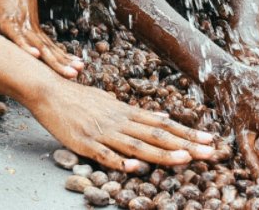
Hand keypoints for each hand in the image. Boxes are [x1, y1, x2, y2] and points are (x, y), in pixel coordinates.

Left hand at [0, 0, 83, 78]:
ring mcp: (34, 27)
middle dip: (56, 62)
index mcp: (10, 22)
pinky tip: (77, 64)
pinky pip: (52, 45)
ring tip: (79, 71)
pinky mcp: (39, 28)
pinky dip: (65, 55)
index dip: (26, 47)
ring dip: (65, 60)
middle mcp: (25, 26)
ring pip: (51, 47)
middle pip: (42, 47)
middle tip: (70, 74)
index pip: (19, 37)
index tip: (36, 57)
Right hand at [29, 78, 218, 170]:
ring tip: (185, 159)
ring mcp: (103, 132)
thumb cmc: (76, 96)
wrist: (48, 90)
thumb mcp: (108, 100)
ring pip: (137, 145)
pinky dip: (119, 162)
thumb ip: (132, 111)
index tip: (209, 139)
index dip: (187, 132)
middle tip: (210, 152)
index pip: (163, 123)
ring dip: (163, 153)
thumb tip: (159, 115)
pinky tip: (134, 168)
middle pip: (157, 135)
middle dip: (186, 145)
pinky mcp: (85, 143)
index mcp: (125, 111)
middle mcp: (119, 121)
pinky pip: (104, 155)